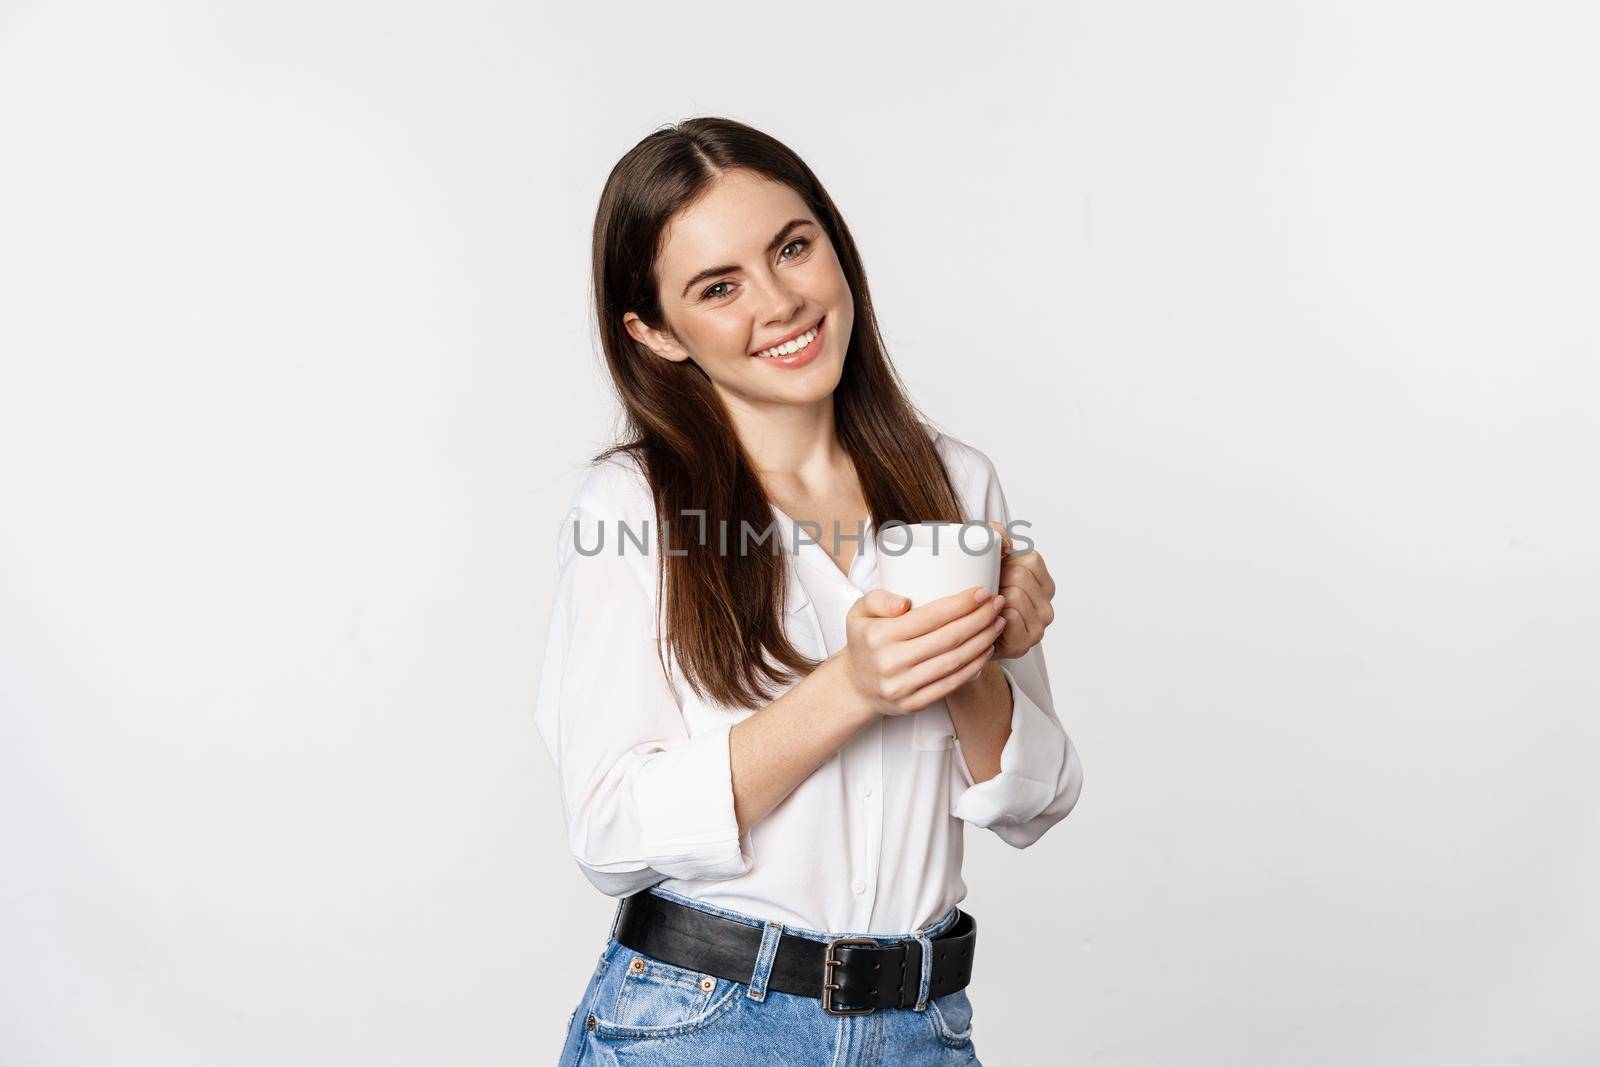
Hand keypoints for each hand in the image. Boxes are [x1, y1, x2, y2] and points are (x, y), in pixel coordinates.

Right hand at [837, 586, 1005, 714]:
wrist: (855, 686)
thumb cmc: (864, 642)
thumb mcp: (859, 612)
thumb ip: (878, 599)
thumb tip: (904, 603)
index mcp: (879, 635)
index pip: (930, 616)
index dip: (961, 604)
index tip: (982, 593)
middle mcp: (891, 662)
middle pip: (948, 638)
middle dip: (979, 619)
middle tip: (997, 604)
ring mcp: (903, 686)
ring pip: (953, 661)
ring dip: (982, 641)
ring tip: (997, 623)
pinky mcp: (913, 703)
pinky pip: (950, 684)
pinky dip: (973, 666)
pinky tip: (986, 649)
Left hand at [983, 520, 1055, 659]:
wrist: (966, 635)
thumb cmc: (979, 597)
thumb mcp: (988, 560)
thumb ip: (996, 534)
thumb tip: (1004, 543)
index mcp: (1044, 584)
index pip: (1031, 559)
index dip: (1008, 561)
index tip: (994, 570)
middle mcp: (1047, 606)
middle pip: (1020, 576)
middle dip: (997, 579)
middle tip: (985, 589)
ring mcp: (1038, 627)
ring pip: (1015, 596)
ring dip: (993, 598)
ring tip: (985, 605)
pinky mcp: (1024, 643)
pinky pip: (1010, 618)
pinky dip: (995, 616)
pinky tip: (988, 619)